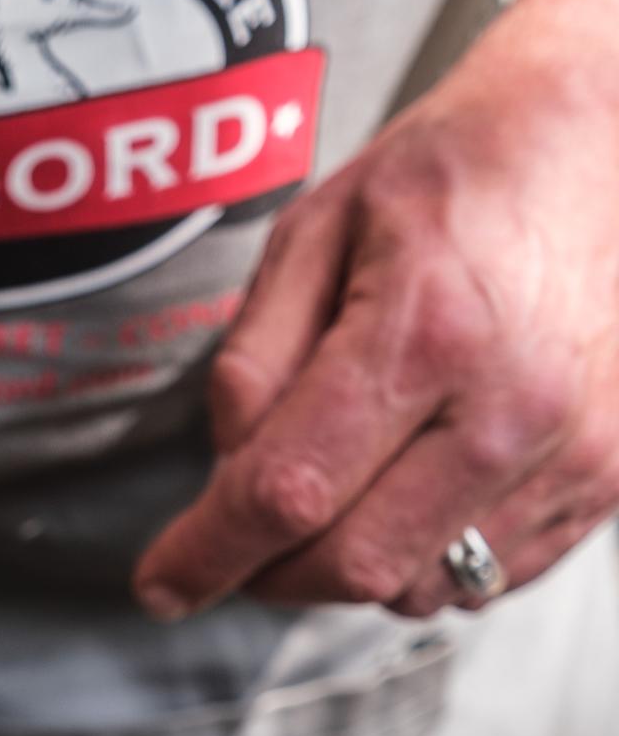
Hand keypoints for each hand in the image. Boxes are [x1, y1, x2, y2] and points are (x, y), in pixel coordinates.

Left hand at [133, 30, 618, 622]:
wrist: (593, 147)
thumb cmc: (449, 179)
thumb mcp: (314, 229)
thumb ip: (254, 359)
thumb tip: (226, 472)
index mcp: (426, 328)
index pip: (290, 489)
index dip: (210, 553)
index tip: (162, 584)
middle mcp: (511, 406)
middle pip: (353, 563)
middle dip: (272, 572)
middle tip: (241, 538)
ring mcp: (572, 452)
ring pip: (418, 588)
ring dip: (349, 568)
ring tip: (340, 489)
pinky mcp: (608, 480)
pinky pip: (486, 580)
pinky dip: (424, 562)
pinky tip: (410, 490)